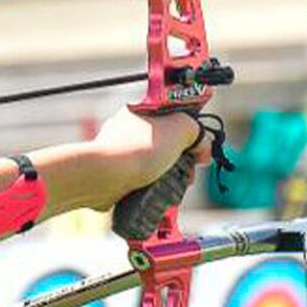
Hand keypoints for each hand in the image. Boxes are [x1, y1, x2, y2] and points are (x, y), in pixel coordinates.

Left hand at [90, 106, 208, 206]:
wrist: (105, 177)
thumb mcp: (179, 128)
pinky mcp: (116, 174)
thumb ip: (196, 129)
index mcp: (142, 110)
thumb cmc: (138, 149)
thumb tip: (201, 145)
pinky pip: (143, 181)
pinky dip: (154, 189)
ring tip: (173, 188)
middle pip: (168, 144)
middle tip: (188, 174)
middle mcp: (130, 128)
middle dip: (184, 162)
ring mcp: (121, 152)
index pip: (175, 119)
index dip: (192, 136)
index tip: (200, 153)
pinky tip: (159, 196)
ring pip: (157, 165)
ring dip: (171, 178)